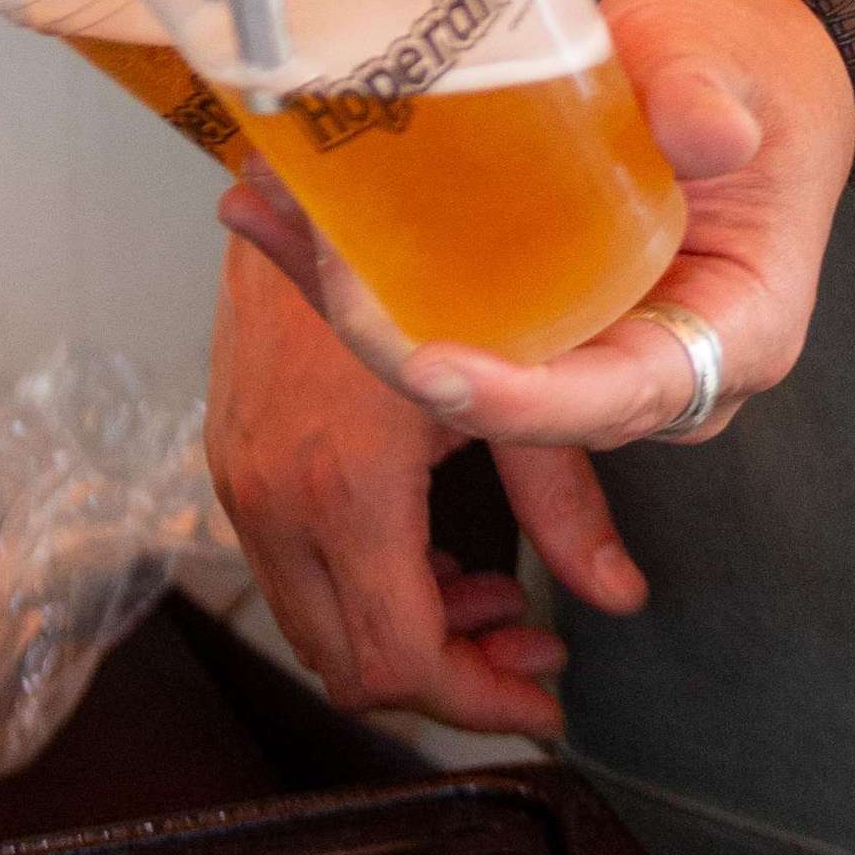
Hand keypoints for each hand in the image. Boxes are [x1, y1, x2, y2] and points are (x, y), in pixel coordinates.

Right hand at [204, 214, 646, 738]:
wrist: (316, 150)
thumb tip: (622, 597)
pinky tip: (438, 547)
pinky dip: (364, 581)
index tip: (544, 700)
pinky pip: (291, 562)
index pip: (399, 661)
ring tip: (499, 597)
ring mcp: (240, 475)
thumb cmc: (427, 244)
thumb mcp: (516, 372)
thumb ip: (568, 501)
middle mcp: (272, 497)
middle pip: (348, 665)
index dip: (479, 704)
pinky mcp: (232, 449)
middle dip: (448, 678)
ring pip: (315, 622)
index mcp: (343, 485)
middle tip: (532, 648)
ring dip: (406, 630)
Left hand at [223, 0, 854, 455]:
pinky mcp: (542, 302)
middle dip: (408, 348)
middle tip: (324, 264)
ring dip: (362, 301)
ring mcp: (594, 339)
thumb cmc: (753, 66)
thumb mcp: (734, 67)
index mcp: (733, 336)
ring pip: (470, 355)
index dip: (522, 403)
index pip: (619, 399)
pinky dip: (370, 261)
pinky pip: (452, 304)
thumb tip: (708, 135)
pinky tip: (282, 211)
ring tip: (275, 216)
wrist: (744, 52)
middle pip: (522, 395)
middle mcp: (657, 362)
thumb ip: (712, 102)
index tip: (434, 369)